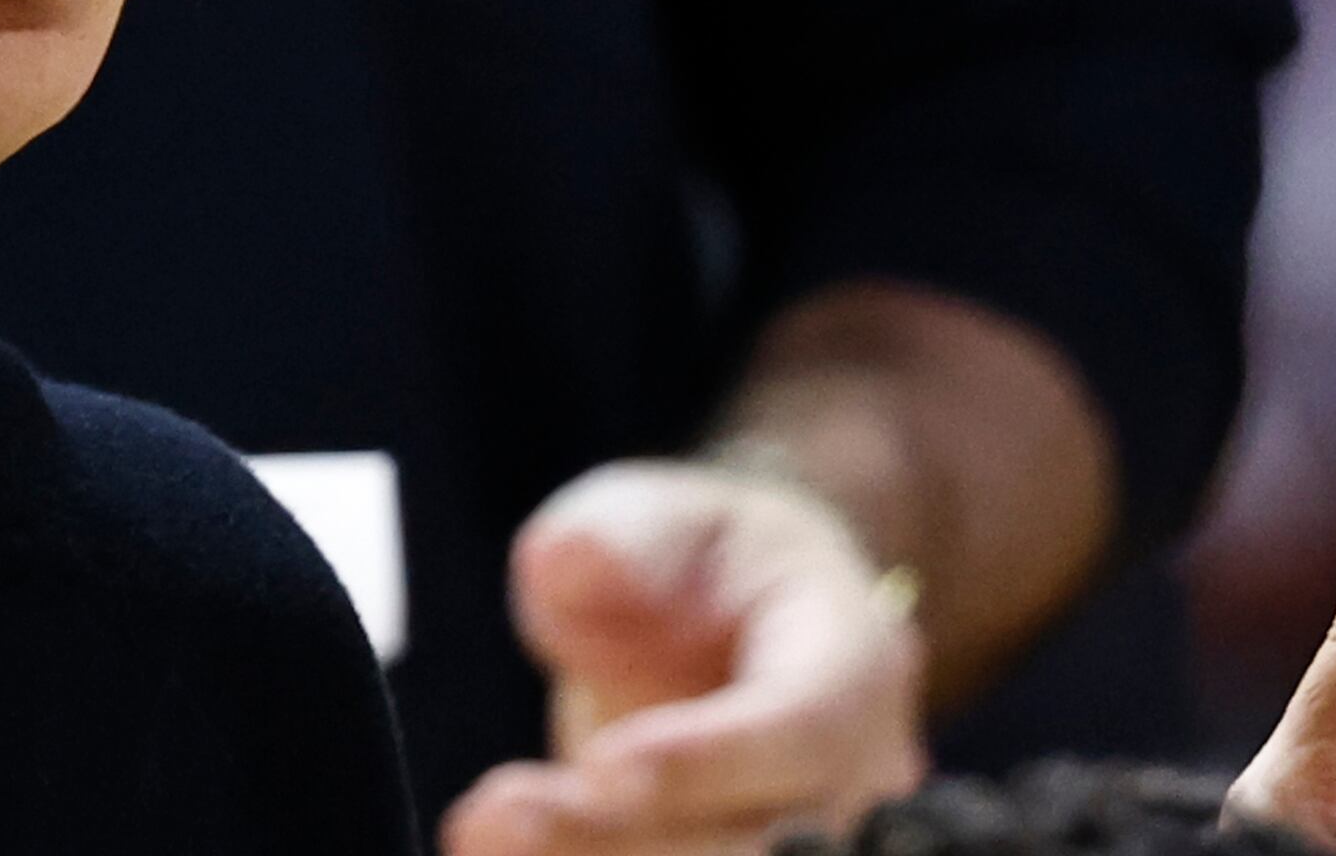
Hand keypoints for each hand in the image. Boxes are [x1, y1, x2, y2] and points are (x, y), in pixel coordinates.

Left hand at [441, 459, 925, 854]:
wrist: (729, 625)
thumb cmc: (696, 562)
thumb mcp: (656, 514)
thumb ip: (621, 534)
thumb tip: (572, 558)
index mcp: (851, 660)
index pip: (802, 726)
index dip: (708, 758)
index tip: (602, 767)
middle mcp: (855, 773)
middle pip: (763, 838)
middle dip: (627, 836)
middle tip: (498, 817)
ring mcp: (816, 840)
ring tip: (481, 832)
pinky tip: (501, 848)